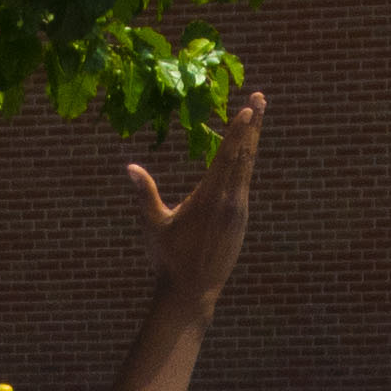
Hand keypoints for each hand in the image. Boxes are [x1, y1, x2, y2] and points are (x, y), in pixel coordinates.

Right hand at [127, 87, 264, 303]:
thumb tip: (130, 167)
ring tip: (256, 118)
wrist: (192, 292)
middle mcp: (229, 201)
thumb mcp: (154, 224)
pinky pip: (244, 184)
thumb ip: (145, 194)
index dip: (238, 131)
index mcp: (210, 198)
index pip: (227, 156)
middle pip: (245, 155)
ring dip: (251, 141)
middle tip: (260, 98)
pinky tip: (247, 153)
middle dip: (253, 125)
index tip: (248, 109)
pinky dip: (246, 163)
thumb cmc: (168, 258)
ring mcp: (238, 212)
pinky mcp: (240, 221)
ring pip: (247, 168)